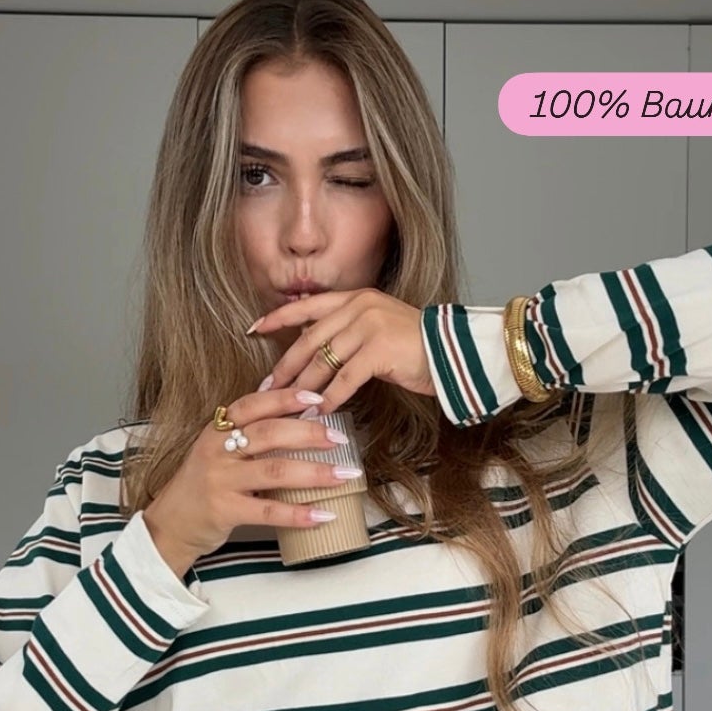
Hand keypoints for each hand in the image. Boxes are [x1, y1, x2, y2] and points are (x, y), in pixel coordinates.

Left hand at [249, 288, 436, 416]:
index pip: (309, 305)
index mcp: (357, 298)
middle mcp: (360, 307)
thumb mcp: (380, 329)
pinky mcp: (379, 350)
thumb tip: (320, 352)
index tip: (255, 328)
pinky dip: (330, 398)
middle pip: (310, 339)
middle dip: (286, 365)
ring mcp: (369, 327)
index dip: (279, 317)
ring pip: (324, 361)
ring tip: (290, 406)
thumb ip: (351, 333)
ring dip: (304, 387)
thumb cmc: (420, 348)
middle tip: (268, 387)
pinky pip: (345, 379)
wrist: (456, 353)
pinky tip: (320, 413)